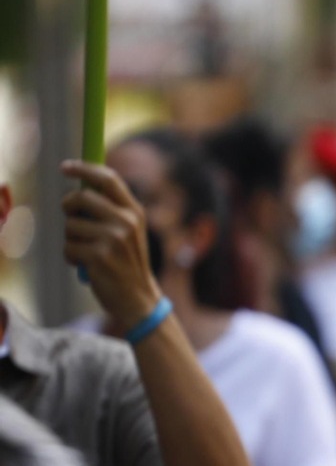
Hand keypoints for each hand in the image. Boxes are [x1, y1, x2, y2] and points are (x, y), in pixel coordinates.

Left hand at [61, 161, 162, 328]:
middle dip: (68, 208)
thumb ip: (111, 210)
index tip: (66, 166)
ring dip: (71, 240)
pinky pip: (68, 247)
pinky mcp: (98, 257)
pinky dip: (71, 257)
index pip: (108, 179)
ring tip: (88, 252)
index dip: (84, 169)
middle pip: (81, 198)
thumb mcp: (129, 232)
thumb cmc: (127, 262)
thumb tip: (79, 189)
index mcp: (134, 212)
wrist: (138, 298)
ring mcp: (113, 239)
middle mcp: (126, 222)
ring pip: (70, 226)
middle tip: (72, 218)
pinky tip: (87, 266)